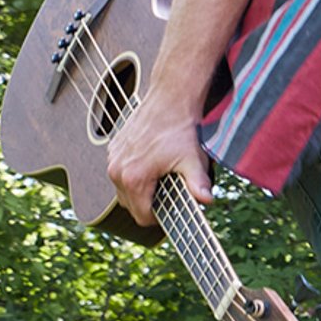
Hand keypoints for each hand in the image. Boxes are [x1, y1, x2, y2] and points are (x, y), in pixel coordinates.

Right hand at [106, 93, 212, 228]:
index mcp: (134, 178)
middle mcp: (117, 171)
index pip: (142, 216)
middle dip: (150, 205)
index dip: (160, 219)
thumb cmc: (180, 130)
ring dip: (140, 191)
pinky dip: (133, 175)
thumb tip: (207, 200)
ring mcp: (113, 159)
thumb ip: (198, 184)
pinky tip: (152, 167)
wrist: (169, 100)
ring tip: (162, 181)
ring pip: (123, 190)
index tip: (173, 212)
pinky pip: (120, 173)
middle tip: (170, 196)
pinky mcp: (114, 149)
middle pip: (131, 206)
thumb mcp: (193, 160)